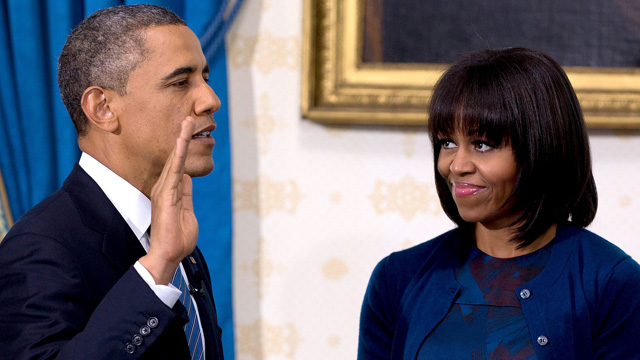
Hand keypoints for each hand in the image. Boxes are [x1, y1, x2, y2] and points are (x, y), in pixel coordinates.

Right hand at [139, 117, 197, 284]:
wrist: (168, 254)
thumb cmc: (178, 238)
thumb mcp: (187, 212)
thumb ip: (186, 194)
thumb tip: (187, 179)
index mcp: (171, 191)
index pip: (179, 165)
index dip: (184, 148)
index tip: (190, 131)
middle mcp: (166, 187)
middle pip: (176, 157)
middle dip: (182, 137)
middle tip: (189, 118)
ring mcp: (165, 190)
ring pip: (175, 159)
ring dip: (181, 140)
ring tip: (187, 121)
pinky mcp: (166, 194)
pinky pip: (174, 170)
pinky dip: (178, 154)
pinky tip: (182, 140)